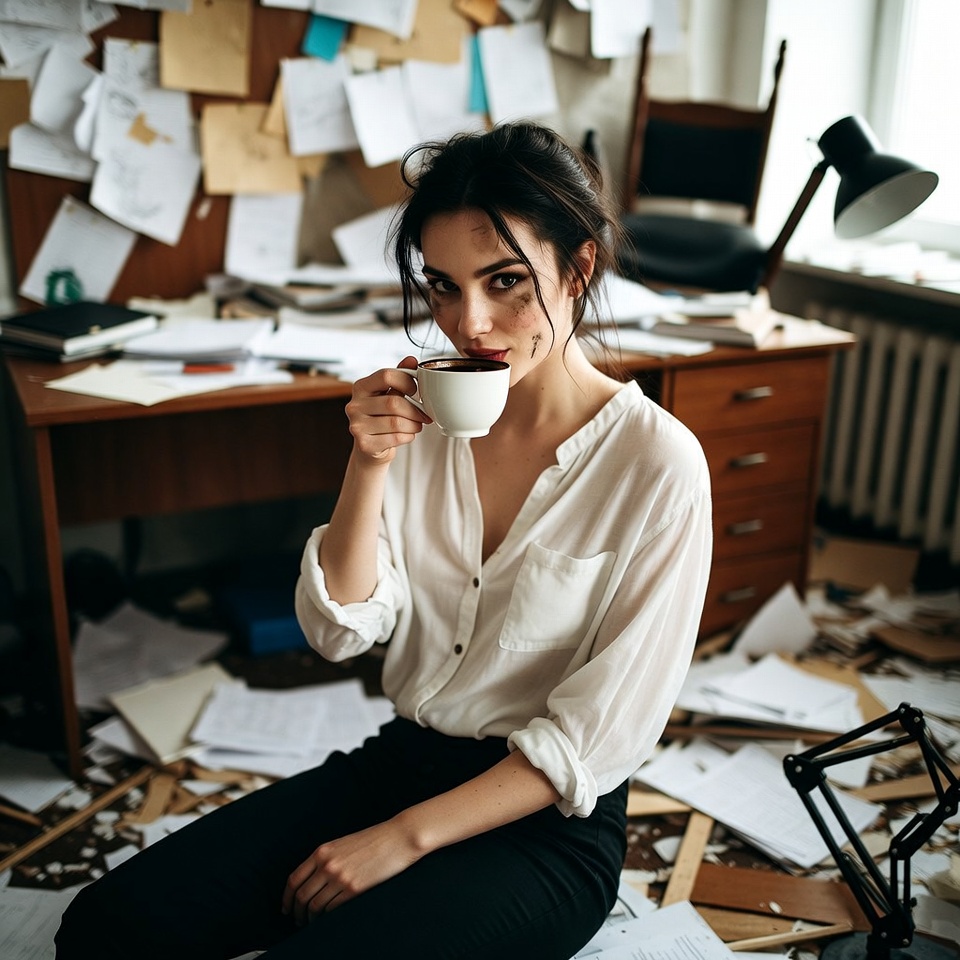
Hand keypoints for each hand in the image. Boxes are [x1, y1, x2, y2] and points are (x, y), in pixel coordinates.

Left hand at [282, 819, 422, 923]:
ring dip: (310, 918)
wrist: (397, 837)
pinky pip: (331, 909)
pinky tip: (327, 918)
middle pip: (301, 896)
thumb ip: (326, 859)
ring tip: (311, 922)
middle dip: (296, 912)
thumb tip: (312, 880)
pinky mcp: (354, 889)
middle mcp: (327, 864)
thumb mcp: (343, 844)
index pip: (294, 879)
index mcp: (322, 851)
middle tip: (297, 920)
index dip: (287, 897)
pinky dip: (326, 917)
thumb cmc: (373, 839)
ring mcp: (340, 877)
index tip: (286, 907)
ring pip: (314, 906)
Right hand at [344, 356, 430, 462]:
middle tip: (425, 415)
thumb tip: (411, 359)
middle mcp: (354, 405)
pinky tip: (407, 434)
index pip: (386, 376)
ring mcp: (356, 426)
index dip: (407, 382)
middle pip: (393, 402)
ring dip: (414, 424)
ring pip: (396, 422)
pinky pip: (395, 438)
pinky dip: (408, 436)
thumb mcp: (388, 394)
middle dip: (415, 410)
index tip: (415, 391)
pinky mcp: (364, 444)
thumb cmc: (381, 417)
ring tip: (417, 425)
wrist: (370, 448)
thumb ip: (399, 377)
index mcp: (360, 387)